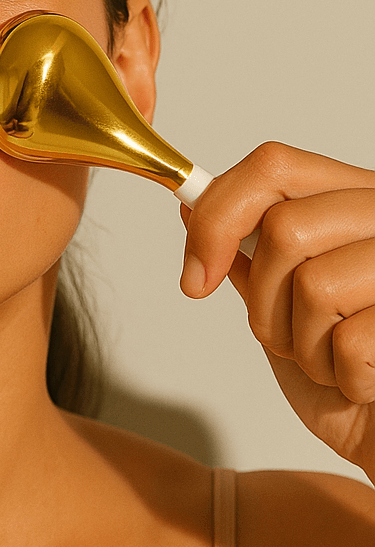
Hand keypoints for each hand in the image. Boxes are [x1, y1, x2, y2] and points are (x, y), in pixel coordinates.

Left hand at [179, 142, 374, 478]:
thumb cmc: (341, 374)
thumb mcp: (280, 304)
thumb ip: (247, 254)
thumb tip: (190, 205)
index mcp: (352, 202)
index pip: (273, 166)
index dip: (218, 215)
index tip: (196, 274)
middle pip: (285, 228)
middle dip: (264, 302)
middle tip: (287, 337)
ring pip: (314, 284)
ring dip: (300, 344)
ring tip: (329, 358)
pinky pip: (349, 339)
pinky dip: (338, 375)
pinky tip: (360, 380)